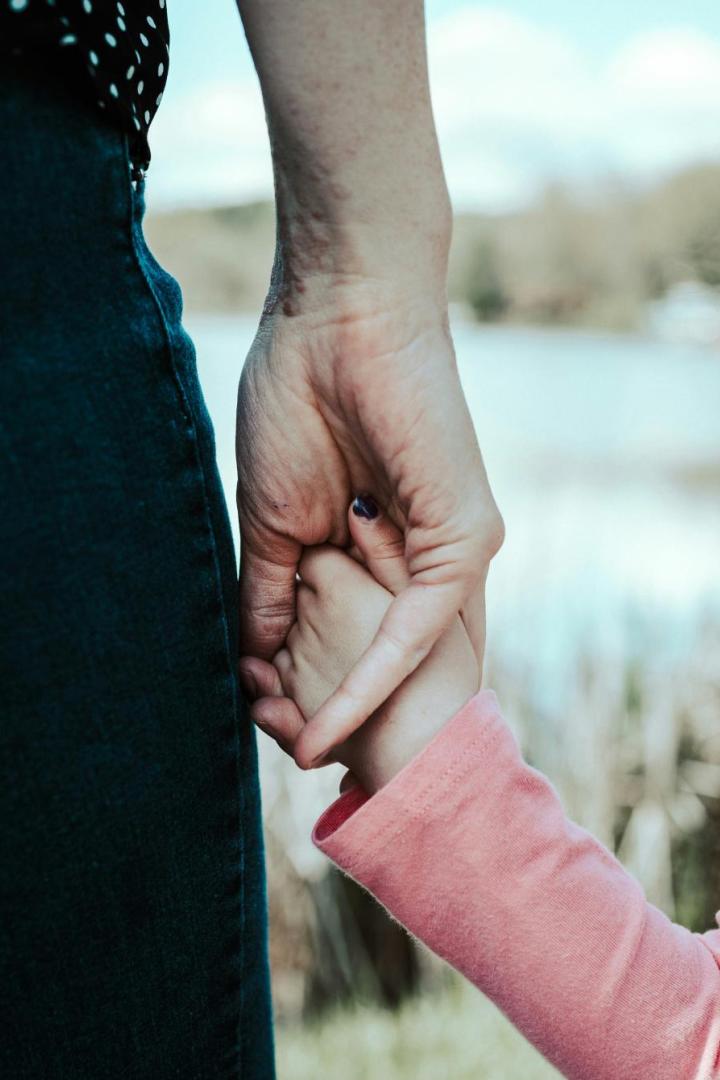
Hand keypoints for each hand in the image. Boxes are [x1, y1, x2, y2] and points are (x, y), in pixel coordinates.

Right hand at [236, 278, 502, 769]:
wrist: (331, 316)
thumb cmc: (296, 401)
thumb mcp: (273, 519)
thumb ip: (270, 592)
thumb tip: (252, 661)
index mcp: (385, 550)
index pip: (359, 640)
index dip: (317, 690)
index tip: (268, 730)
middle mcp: (427, 557)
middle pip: (387, 662)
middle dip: (332, 712)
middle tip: (284, 757)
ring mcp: (455, 551)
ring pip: (406, 659)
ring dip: (346, 711)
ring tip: (293, 755)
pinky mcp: (467, 537)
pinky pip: (417, 627)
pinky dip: (369, 680)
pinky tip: (323, 724)